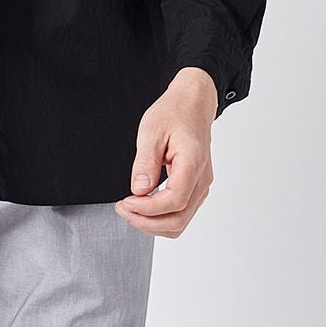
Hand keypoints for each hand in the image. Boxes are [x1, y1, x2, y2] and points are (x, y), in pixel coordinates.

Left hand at [113, 67, 217, 236]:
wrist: (193, 104)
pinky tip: (144, 206)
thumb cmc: (174, 112)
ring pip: (180, 222)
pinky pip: (181, 212)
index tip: (127, 202)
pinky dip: (161, 217)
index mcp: (193, 162)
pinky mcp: (196, 187)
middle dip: (147, 222)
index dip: (148, 209)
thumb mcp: (151, 131)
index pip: (174, 201)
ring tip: (130, 209)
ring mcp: (201, 185)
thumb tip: (139, 190)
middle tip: (123, 209)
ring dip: (153, 223)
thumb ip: (145, 162)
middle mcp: (202, 179)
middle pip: (178, 220)